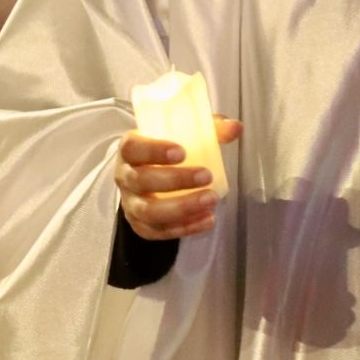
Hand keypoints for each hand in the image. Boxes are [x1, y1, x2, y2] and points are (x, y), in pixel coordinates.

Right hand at [115, 117, 242, 241]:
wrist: (147, 174)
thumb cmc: (165, 150)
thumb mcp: (181, 134)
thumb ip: (209, 129)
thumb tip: (235, 128)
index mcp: (129, 150)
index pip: (132, 149)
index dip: (154, 151)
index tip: (182, 152)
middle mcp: (124, 178)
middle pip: (141, 181)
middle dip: (175, 180)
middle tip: (206, 176)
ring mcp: (131, 204)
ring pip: (149, 212)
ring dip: (182, 208)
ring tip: (210, 200)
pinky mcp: (141, 226)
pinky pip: (159, 231)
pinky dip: (185, 227)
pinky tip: (207, 219)